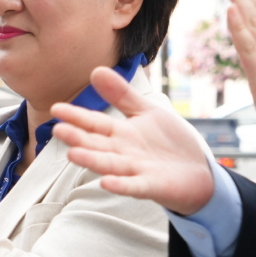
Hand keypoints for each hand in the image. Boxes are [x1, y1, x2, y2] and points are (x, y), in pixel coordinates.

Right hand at [50, 66, 219, 214]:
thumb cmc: (169, 142)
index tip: (57, 109)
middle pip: (96, 144)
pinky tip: (106, 182)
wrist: (198, 170)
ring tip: (73, 154)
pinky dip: (120, 185)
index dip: (76, 116)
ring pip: (109, 164)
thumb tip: (96, 70)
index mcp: (120, 134)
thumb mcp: (147, 112)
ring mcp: (135, 170)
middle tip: (58, 131)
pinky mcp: (151, 186)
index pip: (94, 123)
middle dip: (78, 138)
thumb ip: (122, 95)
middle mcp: (122, 152)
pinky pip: (133, 186)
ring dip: (91, 160)